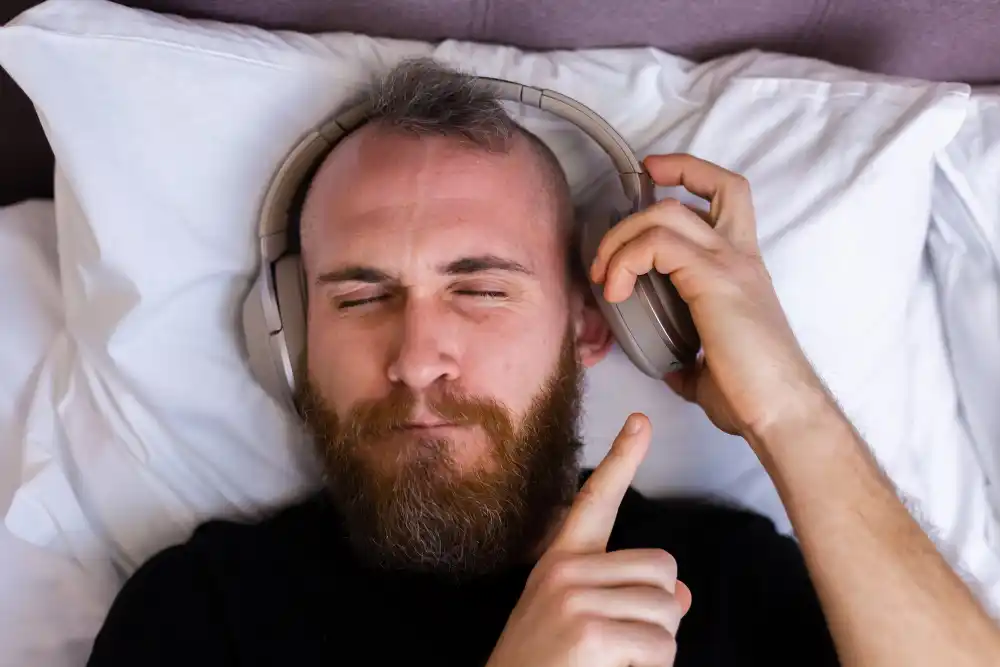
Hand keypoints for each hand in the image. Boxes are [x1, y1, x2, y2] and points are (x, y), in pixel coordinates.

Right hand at [486, 414, 690, 666]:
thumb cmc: (544, 666)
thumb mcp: (580, 623)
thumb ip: (626, 598)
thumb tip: (681, 593)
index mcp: (560, 562)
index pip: (595, 501)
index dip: (621, 459)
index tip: (640, 420)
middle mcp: (565, 570)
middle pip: (662, 568)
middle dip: (661, 612)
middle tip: (626, 643)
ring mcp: (575, 599)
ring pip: (667, 611)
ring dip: (657, 649)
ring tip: (616, 662)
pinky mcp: (588, 633)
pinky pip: (660, 647)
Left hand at [589, 154, 831, 439]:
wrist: (781, 412)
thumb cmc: (752, 395)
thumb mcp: (710, 369)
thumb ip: (689, 358)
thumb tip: (673, 368)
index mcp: (742, 269)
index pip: (728, 195)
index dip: (691, 173)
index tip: (653, 176)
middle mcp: (740, 256)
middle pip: (710, 184)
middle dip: (656, 186)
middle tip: (610, 231)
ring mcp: (730, 264)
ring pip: (666, 213)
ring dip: (621, 238)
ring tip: (605, 277)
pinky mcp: (713, 280)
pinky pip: (657, 244)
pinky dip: (626, 259)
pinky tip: (616, 292)